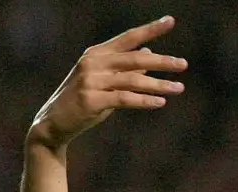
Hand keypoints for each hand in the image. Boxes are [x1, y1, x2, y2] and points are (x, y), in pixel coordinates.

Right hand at [27, 16, 187, 149]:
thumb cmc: (83, 101)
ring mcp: (91, 80)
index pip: (128, 38)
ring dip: (159, 84)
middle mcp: (93, 62)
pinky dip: (144, 100)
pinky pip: (124, 98)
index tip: (170, 21)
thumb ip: (125, 68)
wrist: (53, 123)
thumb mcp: (104, 80)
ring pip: (133, 79)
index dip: (150, 29)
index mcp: (97, 53)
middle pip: (135, 58)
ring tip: (179, 88)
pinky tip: (160, 102)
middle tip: (183, 65)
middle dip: (163, 61)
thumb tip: (149, 53)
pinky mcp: (91, 100)